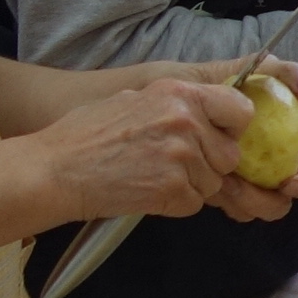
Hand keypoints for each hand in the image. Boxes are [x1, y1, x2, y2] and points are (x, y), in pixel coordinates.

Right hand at [34, 77, 297, 225]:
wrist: (55, 171)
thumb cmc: (87, 135)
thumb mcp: (136, 99)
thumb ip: (177, 104)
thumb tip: (207, 111)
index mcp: (180, 94)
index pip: (241, 110)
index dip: (232, 128)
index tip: (217, 136)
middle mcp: (187, 121)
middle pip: (230, 155)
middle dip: (209, 164)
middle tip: (172, 163)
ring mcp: (182, 157)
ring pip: (213, 183)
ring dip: (190, 185)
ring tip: (151, 176)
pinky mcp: (173, 190)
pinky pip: (194, 203)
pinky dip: (174, 204)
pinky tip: (146, 191)